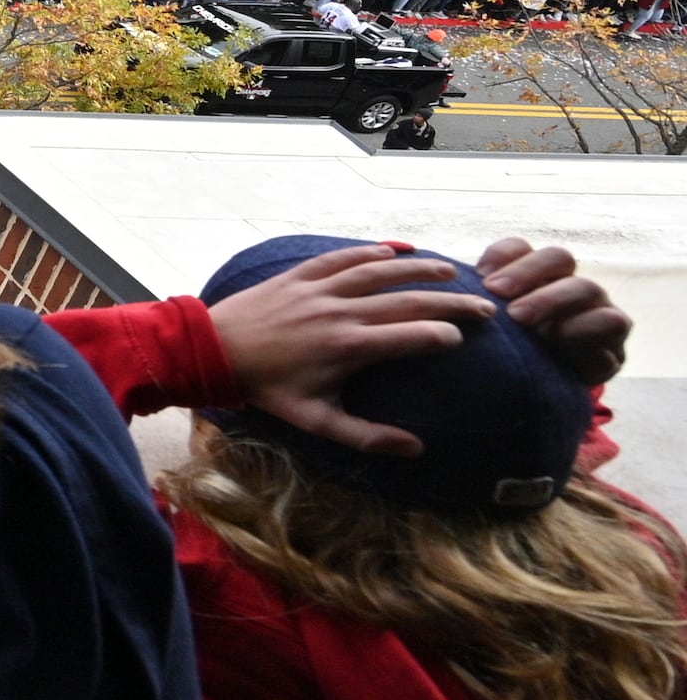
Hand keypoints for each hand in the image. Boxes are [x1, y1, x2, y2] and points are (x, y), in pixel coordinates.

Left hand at [208, 243, 497, 456]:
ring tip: (451, 268)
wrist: (213, 352)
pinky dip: (369, 251)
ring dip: (419, 267)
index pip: (414, 336)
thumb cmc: (268, 389)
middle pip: (408, 300)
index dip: (445, 336)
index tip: (465, 339)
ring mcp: (319, 289)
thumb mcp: (315, 420)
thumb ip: (367, 436)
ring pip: (379, 270)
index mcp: (349, 347)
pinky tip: (393, 249)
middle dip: (452, 302)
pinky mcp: (299, 275)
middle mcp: (340, 312)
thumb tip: (416, 449)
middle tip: (486, 305)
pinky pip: (341, 257)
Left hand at [479, 238, 633, 387]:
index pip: (520, 248)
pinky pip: (612, 323)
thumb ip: (475, 308)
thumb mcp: (488, 333)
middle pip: (559, 256)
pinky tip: (555, 342)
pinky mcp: (612, 344)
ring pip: (588, 287)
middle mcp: (569, 287)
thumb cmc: (508, 360)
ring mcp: (598, 311)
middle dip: (527, 272)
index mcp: (535, 278)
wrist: (539, 402)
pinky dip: (583, 329)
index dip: (502, 256)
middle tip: (498, 294)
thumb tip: (447, 290)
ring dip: (552, 299)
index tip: (480, 276)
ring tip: (522, 321)